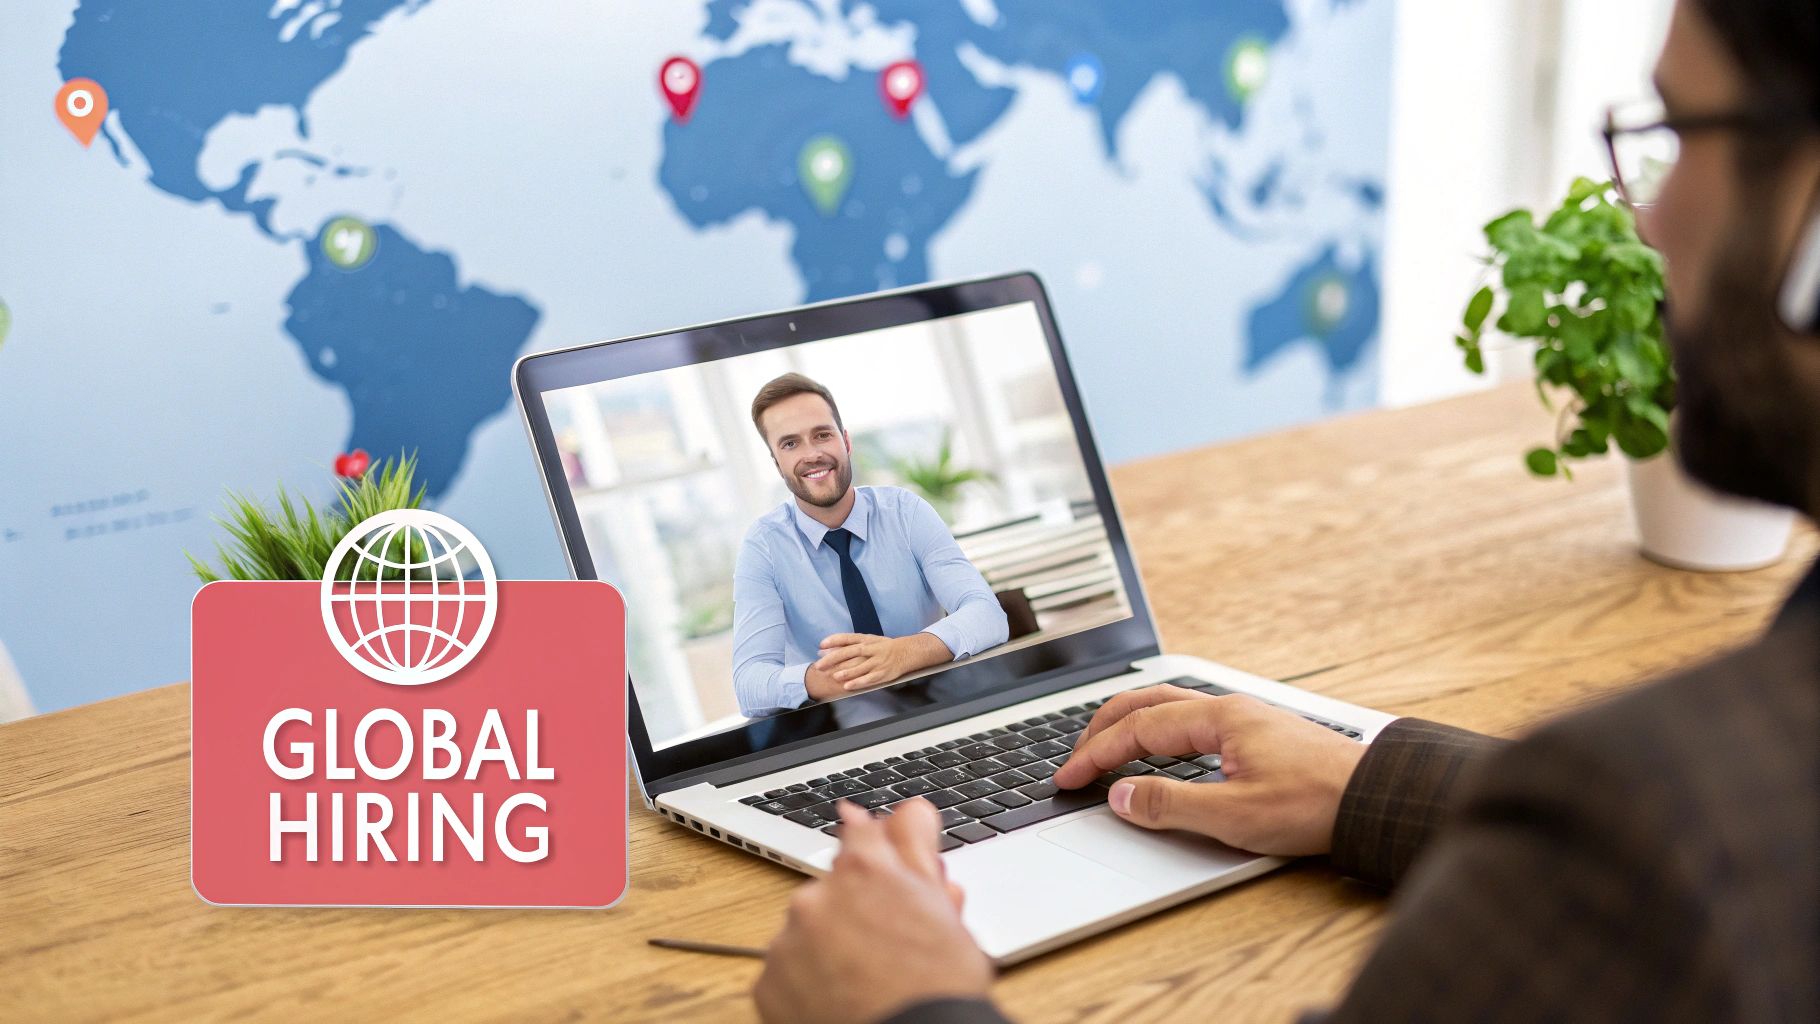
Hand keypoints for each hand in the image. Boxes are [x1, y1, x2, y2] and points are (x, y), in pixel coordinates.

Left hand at [756, 801, 993, 1023]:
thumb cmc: (937, 987)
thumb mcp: (943, 909)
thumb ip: (916, 849)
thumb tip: (910, 808)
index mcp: (863, 871)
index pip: (860, 834)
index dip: (877, 857)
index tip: (880, 873)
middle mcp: (816, 897)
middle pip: (834, 888)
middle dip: (858, 908)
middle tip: (891, 944)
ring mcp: (787, 941)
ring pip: (808, 930)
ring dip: (831, 945)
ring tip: (867, 980)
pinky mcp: (768, 984)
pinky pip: (786, 972)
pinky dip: (808, 983)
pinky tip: (841, 999)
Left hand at [814, 632, 950, 692]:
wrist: (906, 652)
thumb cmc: (882, 647)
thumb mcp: (867, 641)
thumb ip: (848, 644)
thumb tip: (824, 649)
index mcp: (866, 639)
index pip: (848, 638)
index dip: (834, 640)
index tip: (821, 645)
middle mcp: (871, 649)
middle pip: (851, 652)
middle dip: (834, 658)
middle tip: (820, 665)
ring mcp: (878, 661)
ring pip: (860, 666)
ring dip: (846, 671)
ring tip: (833, 676)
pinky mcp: (883, 673)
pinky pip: (869, 679)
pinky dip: (858, 682)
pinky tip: (848, 686)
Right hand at [1052, 684, 1367, 855]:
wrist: (1374, 799)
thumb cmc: (1316, 804)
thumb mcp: (1235, 815)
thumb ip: (1171, 805)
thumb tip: (1121, 796)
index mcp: (1218, 718)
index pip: (1138, 728)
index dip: (1097, 753)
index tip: (1069, 777)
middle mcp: (1228, 709)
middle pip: (1148, 703)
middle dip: (1104, 727)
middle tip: (1076, 756)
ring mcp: (1244, 719)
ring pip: (1170, 708)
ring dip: (1131, 724)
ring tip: (1106, 748)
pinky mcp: (1257, 735)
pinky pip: (1191, 720)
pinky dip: (1158, 730)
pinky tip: (1160, 751)